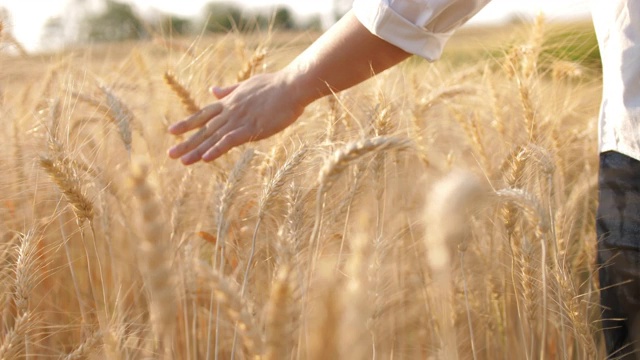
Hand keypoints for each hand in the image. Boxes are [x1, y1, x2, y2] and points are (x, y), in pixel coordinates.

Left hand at [167, 71, 306, 164]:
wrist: (292, 85)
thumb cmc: (275, 85)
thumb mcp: (248, 84)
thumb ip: (229, 90)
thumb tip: (212, 90)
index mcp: (230, 102)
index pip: (204, 114)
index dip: (187, 123)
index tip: (172, 131)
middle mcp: (230, 111)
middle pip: (205, 129)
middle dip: (187, 142)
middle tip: (170, 154)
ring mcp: (240, 120)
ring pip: (214, 137)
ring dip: (197, 150)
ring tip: (182, 161)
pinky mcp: (252, 128)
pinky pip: (231, 140)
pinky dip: (218, 149)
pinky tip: (206, 158)